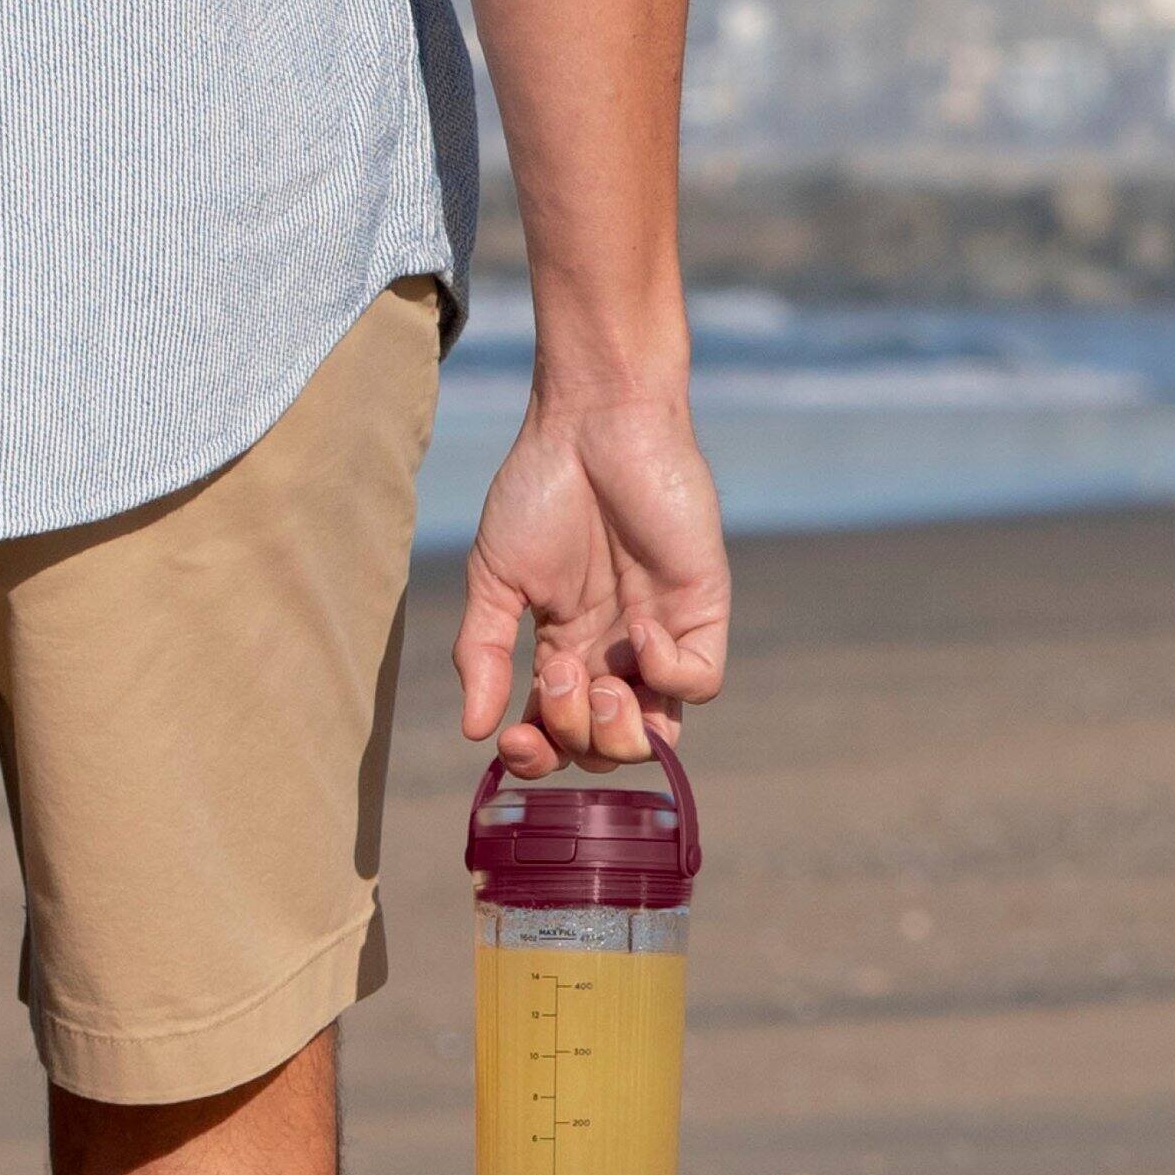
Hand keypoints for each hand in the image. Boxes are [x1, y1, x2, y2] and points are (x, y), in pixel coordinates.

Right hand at [455, 390, 728, 777]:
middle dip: (576, 739)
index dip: (537, 754)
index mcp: (565, 652)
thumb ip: (481, 651)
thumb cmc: (540, 486)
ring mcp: (661, 637)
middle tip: (559, 679)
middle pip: (606, 748)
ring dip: (620, 730)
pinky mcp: (701, 611)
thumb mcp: (495, 577)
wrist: (592, 419)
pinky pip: (700, 681)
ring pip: (657, 734)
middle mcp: (614, 657)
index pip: (557, 737)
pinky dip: (667, 674)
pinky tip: (637, 629)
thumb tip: (473, 730)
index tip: (511, 737)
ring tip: (595, 682)